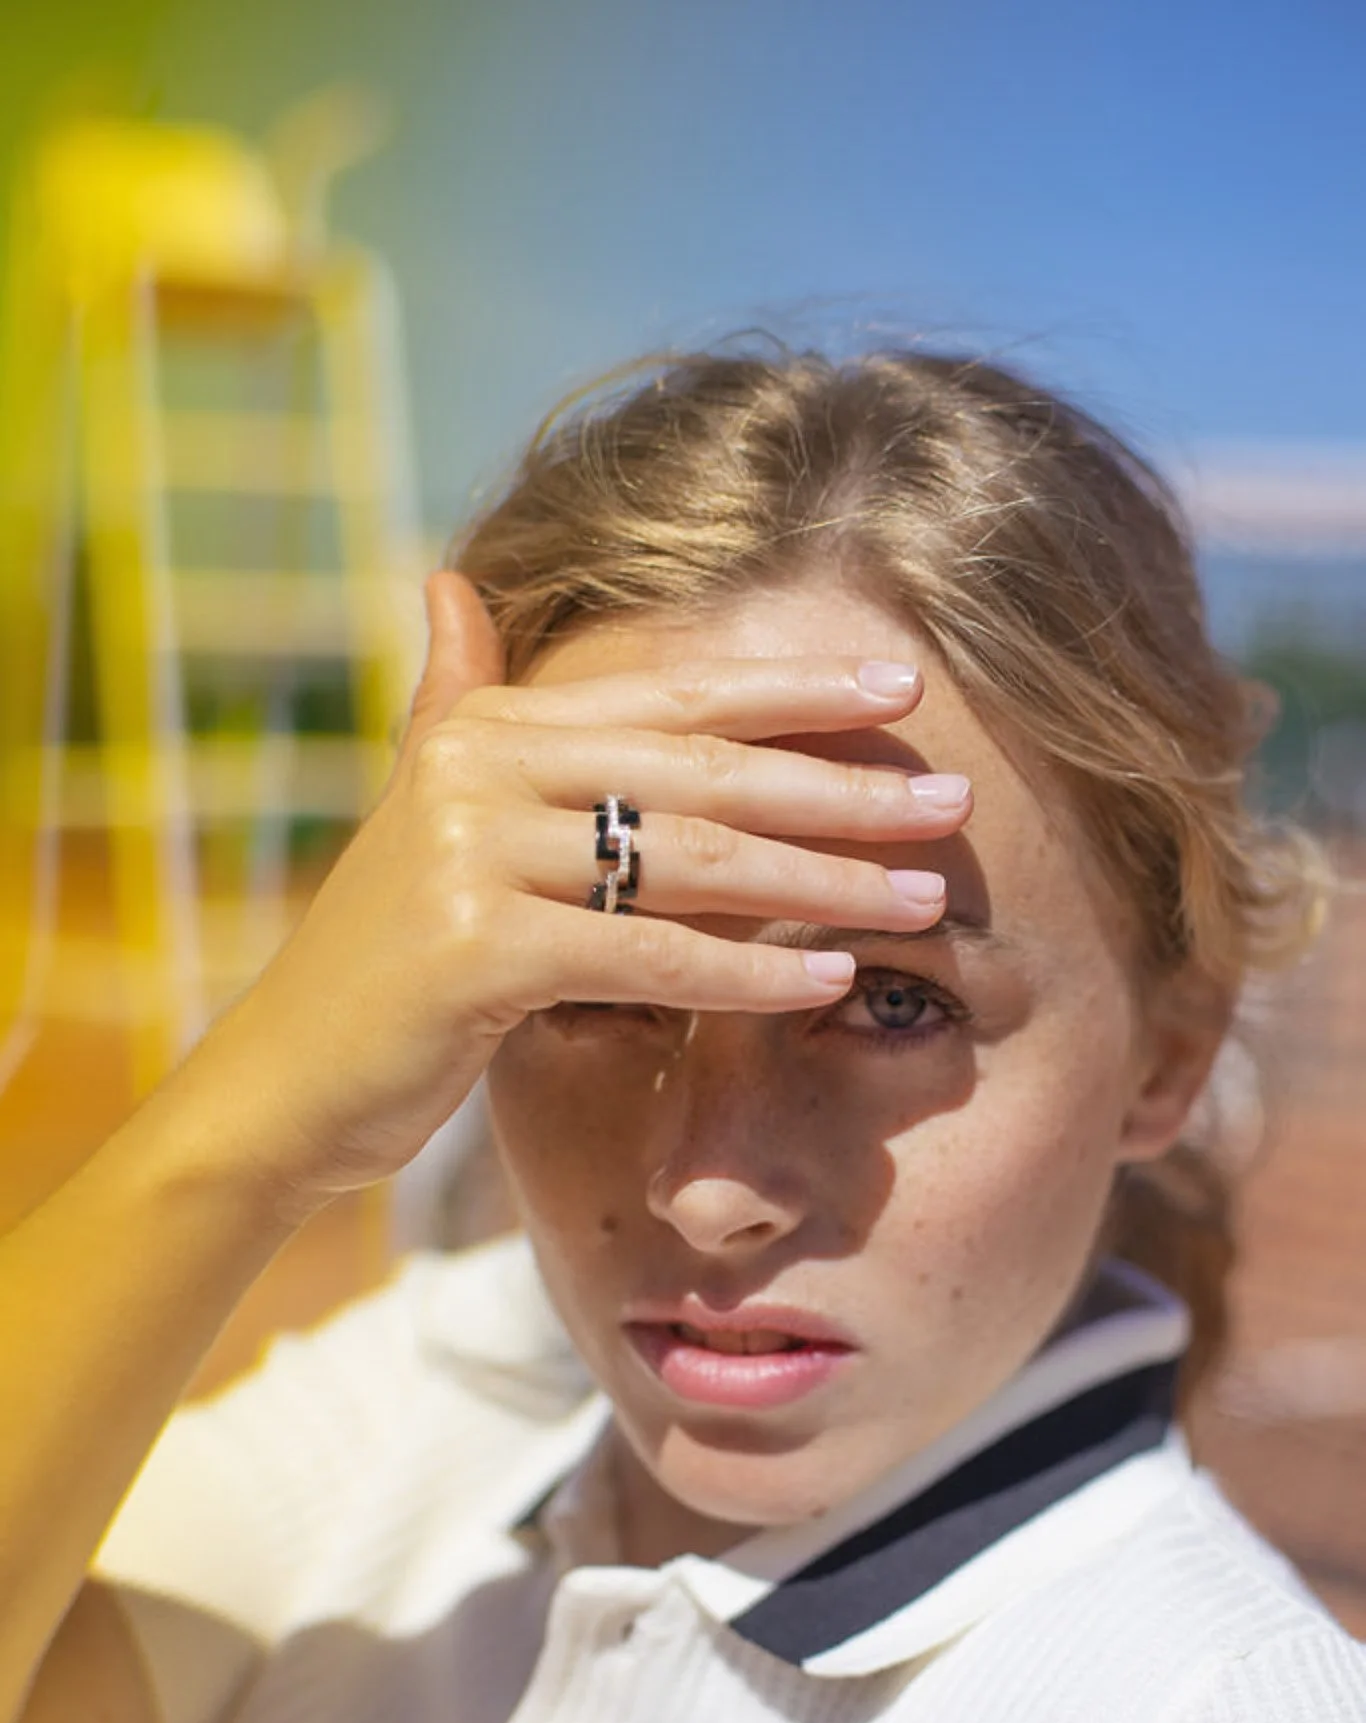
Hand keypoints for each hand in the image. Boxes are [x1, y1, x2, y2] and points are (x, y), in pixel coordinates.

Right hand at [206, 573, 969, 1210]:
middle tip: (952, 799)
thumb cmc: (385, 957)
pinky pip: (648, 956)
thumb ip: (454, 700)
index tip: (904, 688)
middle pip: (704, 772)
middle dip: (841, 788)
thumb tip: (451, 582)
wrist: (286, 1078)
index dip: (795, 691)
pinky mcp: (476, 950)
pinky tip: (828, 979)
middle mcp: (479, 770)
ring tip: (921, 897)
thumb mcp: (421, 810)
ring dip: (823, 881)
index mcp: (487, 729)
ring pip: (690, 861)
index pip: (673, 697)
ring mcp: (472, 855)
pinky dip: (747, 972)